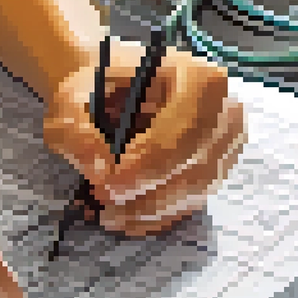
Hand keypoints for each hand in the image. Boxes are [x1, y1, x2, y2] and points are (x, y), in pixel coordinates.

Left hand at [43, 38, 246, 236]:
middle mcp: (225, 113)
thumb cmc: (99, 86)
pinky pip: (190, 205)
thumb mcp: (71, 99)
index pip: (180, 134)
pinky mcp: (217, 172)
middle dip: (143, 194)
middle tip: (102, 199)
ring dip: (146, 211)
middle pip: (191, 170)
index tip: (106, 184)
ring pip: (191, 195)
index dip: (144, 166)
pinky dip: (154, 217)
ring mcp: (226, 146)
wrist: (115, 88)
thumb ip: (76, 132)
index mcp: (199, 79)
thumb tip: (100, 172)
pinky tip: (124, 216)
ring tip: (106, 210)